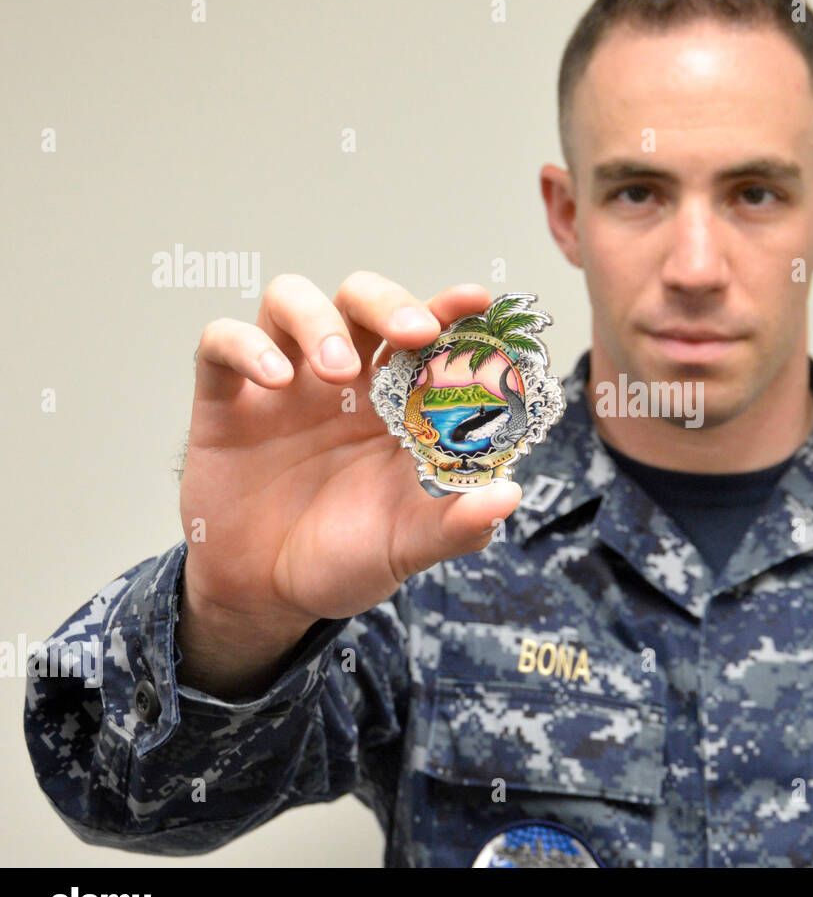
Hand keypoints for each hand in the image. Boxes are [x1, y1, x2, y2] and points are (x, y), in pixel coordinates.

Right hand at [179, 273, 521, 649]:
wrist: (266, 597)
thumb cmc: (345, 559)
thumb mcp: (408, 548)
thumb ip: (457, 525)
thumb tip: (509, 496)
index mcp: (395, 403)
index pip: (425, 334)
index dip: (450, 309)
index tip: (476, 299)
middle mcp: (343, 379)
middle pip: (361, 299)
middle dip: (389, 301)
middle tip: (413, 330)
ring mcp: (283, 385)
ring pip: (291, 300)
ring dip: (318, 319)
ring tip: (338, 369)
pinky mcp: (226, 401)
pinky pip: (221, 343)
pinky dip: (246, 345)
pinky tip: (275, 378)